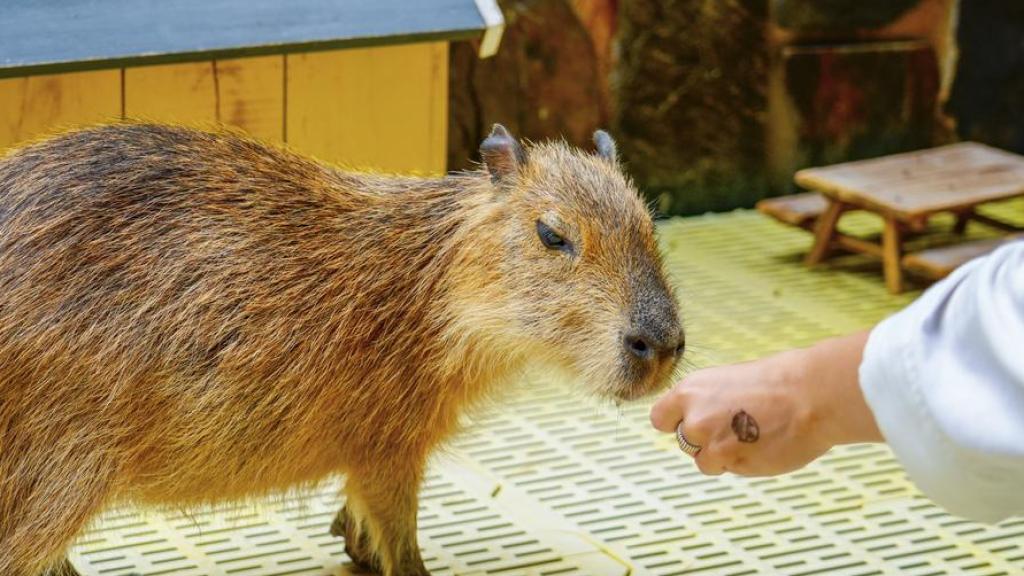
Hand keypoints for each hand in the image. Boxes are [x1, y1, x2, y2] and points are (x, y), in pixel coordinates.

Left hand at [650, 331, 880, 475]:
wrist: (811, 395)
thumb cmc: (778, 382)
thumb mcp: (729, 380)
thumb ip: (707, 401)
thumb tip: (696, 417)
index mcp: (691, 391)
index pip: (660, 418)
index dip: (677, 422)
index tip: (693, 422)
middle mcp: (695, 418)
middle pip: (684, 441)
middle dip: (704, 439)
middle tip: (735, 427)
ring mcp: (713, 444)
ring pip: (705, 461)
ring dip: (723, 455)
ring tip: (754, 436)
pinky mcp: (733, 464)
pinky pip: (729, 470)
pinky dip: (742, 464)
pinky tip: (764, 446)